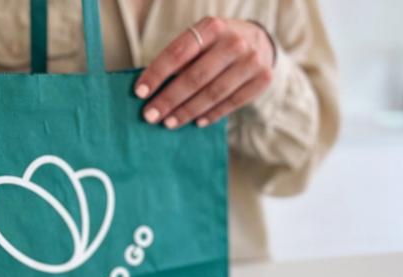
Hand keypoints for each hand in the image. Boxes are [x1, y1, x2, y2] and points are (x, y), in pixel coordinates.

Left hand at [134, 17, 274, 128]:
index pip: (178, 53)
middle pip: (195, 78)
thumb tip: (152, 90)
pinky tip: (196, 123)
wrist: (259, 42)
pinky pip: (232, 103)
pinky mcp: (262, 79)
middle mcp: (233, 42)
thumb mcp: (202, 41)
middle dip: (169, 99)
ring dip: (187, 111)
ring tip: (169, 123)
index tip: (140, 93)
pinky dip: (212, 115)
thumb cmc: (218, 46)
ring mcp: (251, 61)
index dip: (157, 74)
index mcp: (211, 27)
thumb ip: (183, 60)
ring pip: (213, 94)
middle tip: (151, 116)